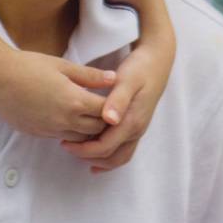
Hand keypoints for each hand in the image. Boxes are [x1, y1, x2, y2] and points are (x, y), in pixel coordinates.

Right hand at [0, 46, 113, 140]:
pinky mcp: (39, 134)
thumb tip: (113, 78)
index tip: (119, 99)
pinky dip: (72, 132)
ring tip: (92, 116)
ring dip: (89, 130)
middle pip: (97, 130)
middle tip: (110, 109)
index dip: (115, 107)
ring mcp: (51, 130)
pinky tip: (71, 119)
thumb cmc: (29, 66)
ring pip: (81, 138)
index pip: (106, 112)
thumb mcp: (63, 66)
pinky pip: (63, 138)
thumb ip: (90, 75)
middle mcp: (64, 120)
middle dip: (106, 121)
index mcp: (74, 101)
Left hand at [61, 37, 171, 172]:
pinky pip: (123, 151)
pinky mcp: (136, 127)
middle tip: (67, 147)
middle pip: (111, 157)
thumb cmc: (139, 68)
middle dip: (88, 157)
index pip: (106, 146)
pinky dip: (108, 157)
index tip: (65, 143)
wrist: (156, 62)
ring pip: (118, 157)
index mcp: (132, 121)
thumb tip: (109, 119)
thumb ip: (118, 99)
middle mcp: (136, 130)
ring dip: (98, 160)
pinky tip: (94, 158)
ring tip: (78, 152)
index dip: (84, 150)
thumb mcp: (127, 79)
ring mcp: (138, 130)